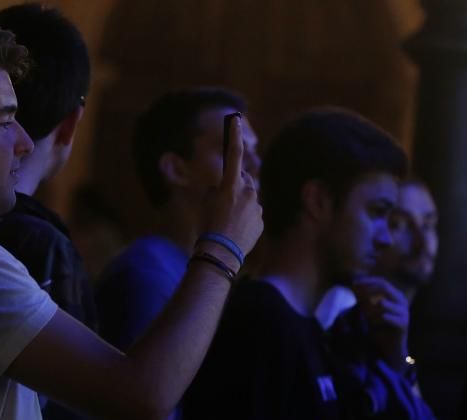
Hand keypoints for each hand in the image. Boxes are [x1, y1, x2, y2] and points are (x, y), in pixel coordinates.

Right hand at [201, 115, 262, 256]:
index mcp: (231, 185)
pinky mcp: (261, 221)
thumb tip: (221, 189)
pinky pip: (253, 215)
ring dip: (241, 205)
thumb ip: (215, 191)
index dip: (234, 135)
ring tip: (227, 222)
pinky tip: (236, 231)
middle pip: (244, 181)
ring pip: (249, 199)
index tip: (235, 119)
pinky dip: (246, 220)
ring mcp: (257, 207)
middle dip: (236, 187)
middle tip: (223, 203)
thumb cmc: (207, 226)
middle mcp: (248, 192)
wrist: (220, 253)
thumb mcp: (205, 203)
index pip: (233, 155)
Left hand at [352, 276, 409, 367]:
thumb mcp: (368, 310)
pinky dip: (377, 319)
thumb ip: (363, 298)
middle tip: (357, 296)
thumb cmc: (378, 327)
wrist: (389, 346)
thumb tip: (353, 285)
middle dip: (368, 291)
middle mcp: (402, 301)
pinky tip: (373, 324)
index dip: (368, 281)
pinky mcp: (403, 323)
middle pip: (385, 288)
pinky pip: (386, 317)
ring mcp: (404, 311)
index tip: (353, 284)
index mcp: (395, 295)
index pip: (382, 282)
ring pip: (383, 303)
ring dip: (371, 309)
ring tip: (367, 318)